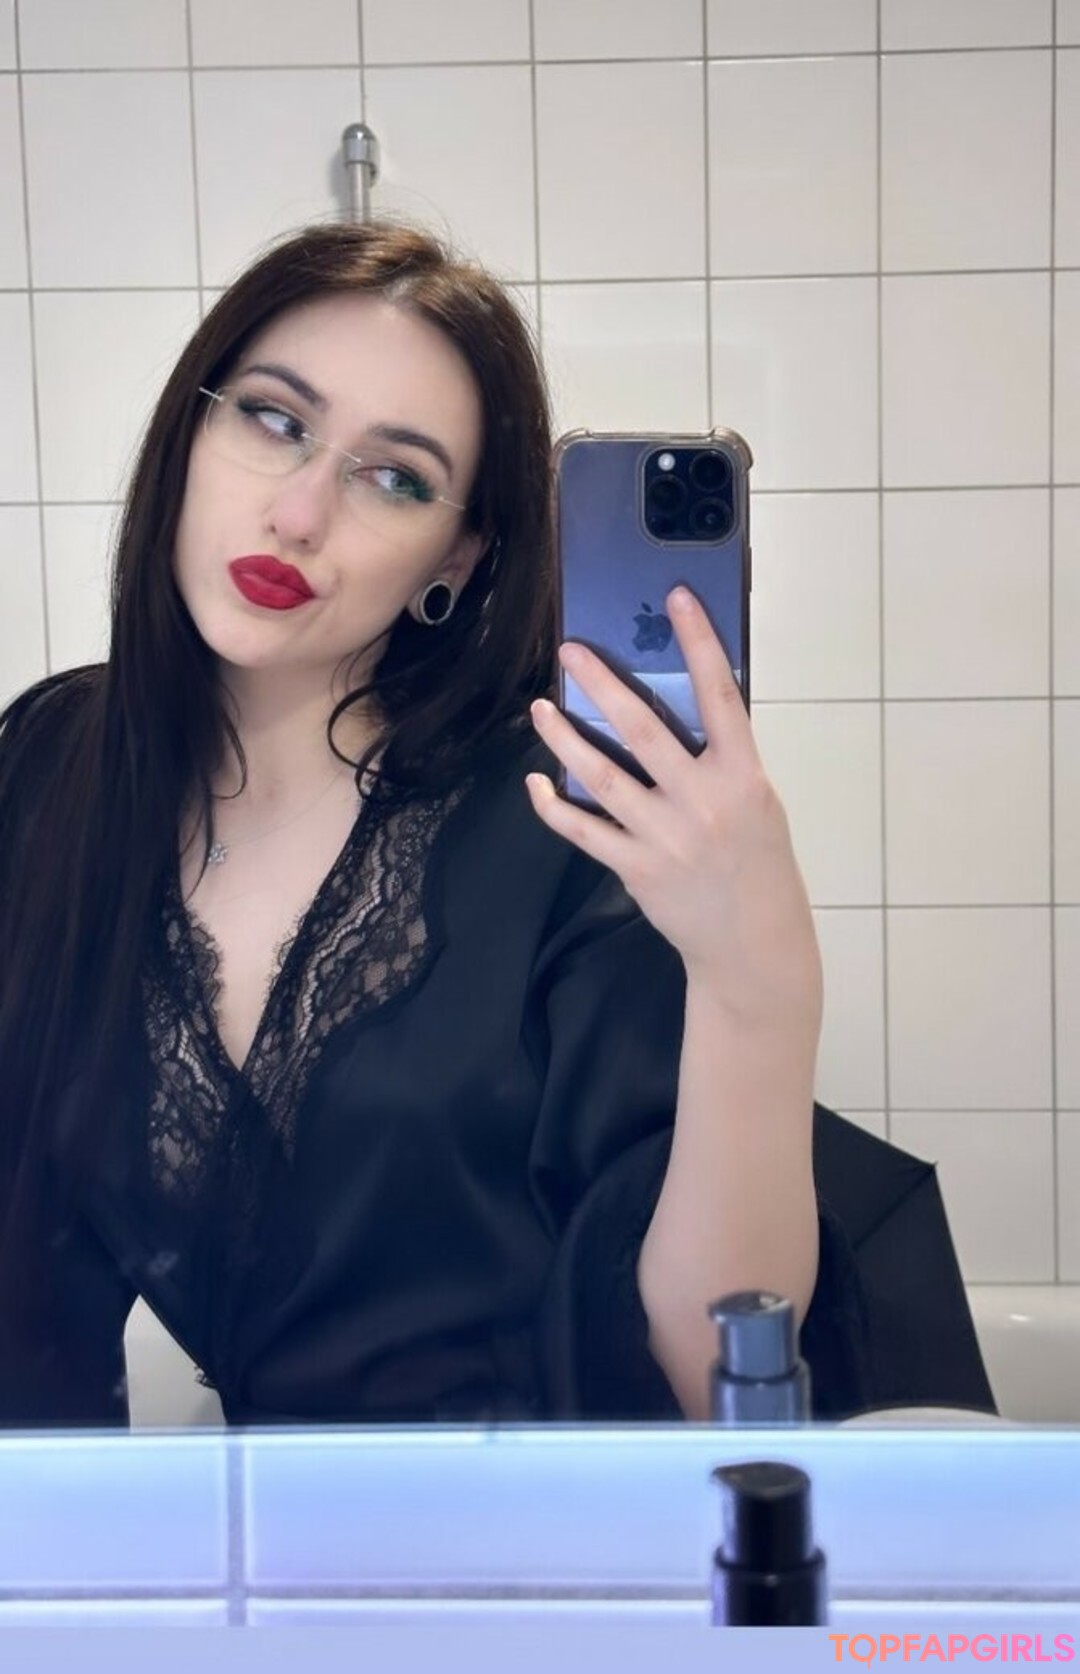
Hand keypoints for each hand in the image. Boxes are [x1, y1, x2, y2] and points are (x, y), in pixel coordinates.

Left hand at [526, 586, 821, 1037]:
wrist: (753, 943)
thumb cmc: (759, 863)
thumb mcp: (757, 803)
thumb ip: (723, 761)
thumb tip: (676, 710)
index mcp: (744, 776)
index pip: (720, 696)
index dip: (699, 643)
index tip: (677, 598)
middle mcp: (704, 800)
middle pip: (643, 730)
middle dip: (602, 685)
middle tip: (570, 652)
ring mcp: (665, 836)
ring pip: (601, 777)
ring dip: (565, 739)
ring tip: (540, 708)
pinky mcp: (636, 868)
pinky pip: (584, 829)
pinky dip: (554, 806)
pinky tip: (536, 783)